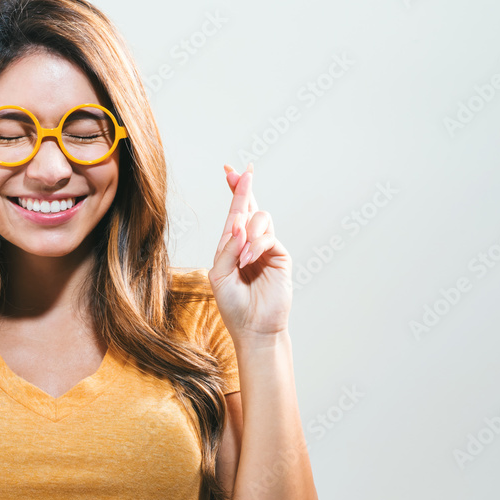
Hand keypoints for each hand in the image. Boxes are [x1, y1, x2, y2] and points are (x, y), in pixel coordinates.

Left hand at [209, 163, 292, 345]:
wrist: (254, 328)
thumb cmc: (234, 306)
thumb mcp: (219, 276)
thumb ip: (226, 249)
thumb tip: (239, 225)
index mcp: (232, 246)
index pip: (234, 214)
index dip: (234, 192)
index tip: (230, 170)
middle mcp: (249, 244)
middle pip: (249, 208)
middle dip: (244, 190)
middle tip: (243, 172)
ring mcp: (266, 249)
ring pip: (260, 219)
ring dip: (249, 232)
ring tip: (243, 256)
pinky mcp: (280, 256)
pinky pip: (269, 237)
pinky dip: (257, 244)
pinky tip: (249, 258)